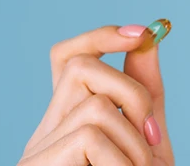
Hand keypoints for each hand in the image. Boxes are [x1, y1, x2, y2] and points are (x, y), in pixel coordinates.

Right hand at [19, 25, 173, 165]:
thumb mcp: (147, 139)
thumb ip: (146, 94)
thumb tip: (148, 38)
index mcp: (68, 122)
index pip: (67, 59)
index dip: (100, 38)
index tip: (141, 35)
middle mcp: (46, 131)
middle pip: (80, 68)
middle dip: (132, 93)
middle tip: (152, 135)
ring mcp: (37, 150)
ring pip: (95, 106)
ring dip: (134, 140)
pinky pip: (90, 137)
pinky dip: (121, 160)